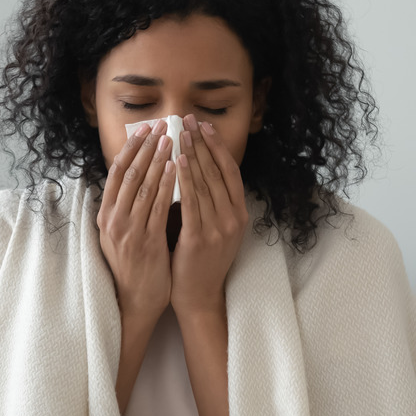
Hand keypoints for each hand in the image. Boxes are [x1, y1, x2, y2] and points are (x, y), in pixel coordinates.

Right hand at [97, 120, 177, 318]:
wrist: (134, 301)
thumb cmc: (133, 266)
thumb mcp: (121, 233)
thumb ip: (127, 207)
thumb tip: (139, 176)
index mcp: (105, 215)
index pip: (116, 172)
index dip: (131, 148)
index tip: (144, 129)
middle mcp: (112, 220)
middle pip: (128, 173)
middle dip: (146, 147)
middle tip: (162, 125)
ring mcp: (127, 231)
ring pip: (142, 186)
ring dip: (158, 160)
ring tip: (171, 139)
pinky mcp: (145, 242)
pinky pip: (157, 207)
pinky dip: (167, 184)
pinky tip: (177, 168)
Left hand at [170, 114, 248, 314]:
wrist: (199, 295)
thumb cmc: (200, 259)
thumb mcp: (214, 227)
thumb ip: (209, 200)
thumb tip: (193, 165)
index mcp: (239, 213)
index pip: (230, 171)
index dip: (217, 146)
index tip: (204, 126)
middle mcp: (233, 218)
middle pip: (217, 172)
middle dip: (201, 144)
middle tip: (188, 120)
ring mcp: (219, 228)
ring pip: (205, 183)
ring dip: (192, 154)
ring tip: (180, 133)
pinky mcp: (201, 238)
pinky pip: (192, 202)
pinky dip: (184, 179)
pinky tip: (176, 162)